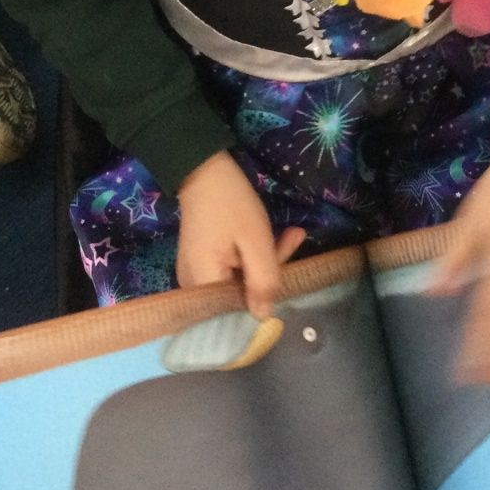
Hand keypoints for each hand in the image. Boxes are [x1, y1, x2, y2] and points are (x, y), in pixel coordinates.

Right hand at [177, 151, 304, 317]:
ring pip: (238, 283)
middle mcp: (193, 287)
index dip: (263, 306)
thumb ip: (263, 281)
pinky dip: (251, 258)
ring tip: (292, 233)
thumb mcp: (255, 241)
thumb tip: (265, 318)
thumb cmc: (230, 204)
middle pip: (238, 297)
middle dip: (270, 273)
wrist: (203, 171)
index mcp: (202, 283)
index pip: (236, 314)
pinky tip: (274, 238)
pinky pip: (230, 271)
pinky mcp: (202, 264)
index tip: (290, 284)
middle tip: (296, 238)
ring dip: (266, 262)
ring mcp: (195, 275)